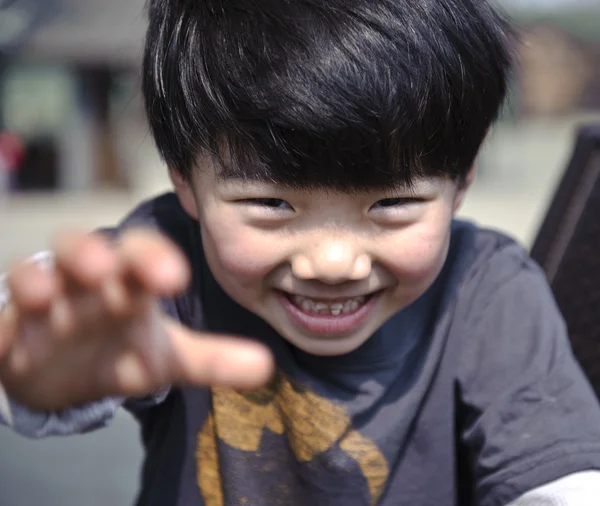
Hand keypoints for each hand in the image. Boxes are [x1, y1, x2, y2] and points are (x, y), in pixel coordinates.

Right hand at [0, 230, 273, 411]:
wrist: (63, 375)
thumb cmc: (118, 352)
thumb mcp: (167, 359)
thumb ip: (214, 359)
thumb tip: (267, 366)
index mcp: (129, 283)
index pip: (143, 255)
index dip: (156, 259)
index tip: (175, 277)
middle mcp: (86, 282)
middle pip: (85, 248)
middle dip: (93, 252)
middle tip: (107, 268)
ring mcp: (45, 300)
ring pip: (36, 270)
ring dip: (40, 276)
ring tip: (45, 292)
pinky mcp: (10, 325)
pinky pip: (2, 311)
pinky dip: (5, 317)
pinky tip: (13, 325)